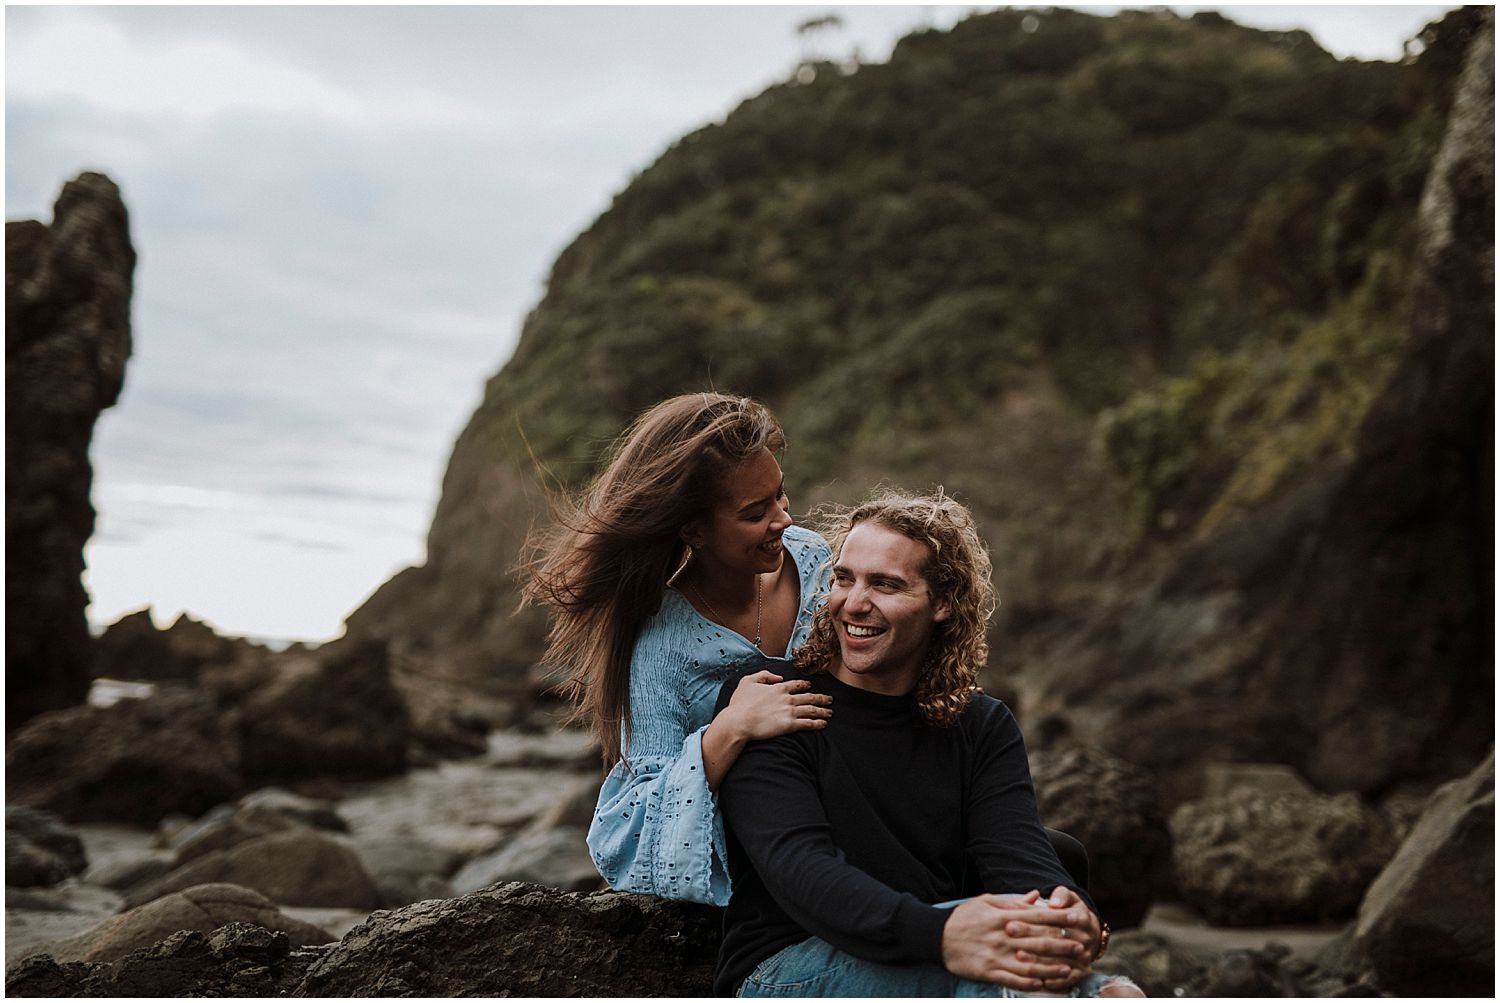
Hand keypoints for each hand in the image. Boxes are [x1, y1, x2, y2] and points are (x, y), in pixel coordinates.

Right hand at [724, 670, 831, 740]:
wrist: (739, 721)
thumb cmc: (740, 703)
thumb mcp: (748, 681)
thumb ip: (764, 675)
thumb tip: (778, 678)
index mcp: (778, 688)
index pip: (797, 684)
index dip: (805, 685)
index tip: (810, 686)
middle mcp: (787, 698)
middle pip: (809, 697)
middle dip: (821, 698)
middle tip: (829, 699)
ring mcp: (789, 712)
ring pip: (812, 709)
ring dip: (823, 710)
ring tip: (830, 712)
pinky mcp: (789, 725)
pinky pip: (808, 723)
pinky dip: (817, 723)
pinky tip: (823, 724)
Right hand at [941, 895, 1088, 990]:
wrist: (936, 937)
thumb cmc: (963, 917)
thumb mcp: (986, 902)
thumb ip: (1013, 901)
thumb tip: (1036, 896)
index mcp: (1002, 917)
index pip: (1036, 916)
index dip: (1058, 918)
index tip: (1076, 918)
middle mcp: (1002, 937)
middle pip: (1038, 941)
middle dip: (1062, 944)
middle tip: (1081, 946)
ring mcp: (996, 956)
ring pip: (1030, 964)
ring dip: (1052, 967)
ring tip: (1070, 968)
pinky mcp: (988, 972)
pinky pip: (1013, 980)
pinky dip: (1031, 983)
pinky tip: (1045, 984)